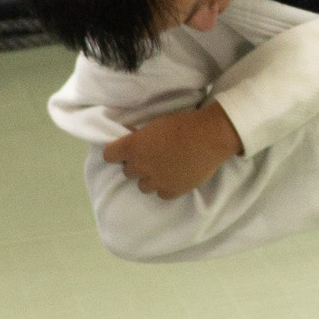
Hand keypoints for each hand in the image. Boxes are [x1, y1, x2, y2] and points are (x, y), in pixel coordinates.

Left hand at [102, 101, 243, 198]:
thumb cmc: (182, 124)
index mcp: (132, 146)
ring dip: (150, 178)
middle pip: (127, 171)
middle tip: (152, 157)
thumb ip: (140, 137)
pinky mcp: (171, 191)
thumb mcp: (155, 124)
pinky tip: (176, 177)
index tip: (126, 151)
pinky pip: (161, 193)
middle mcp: (139, 166)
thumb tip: (133, 140)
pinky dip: (166, 186)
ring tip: (165, 169)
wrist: (209, 137)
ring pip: (143, 186)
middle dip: (137, 165)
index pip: (109, 155)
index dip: (117, 153)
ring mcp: (155, 181)